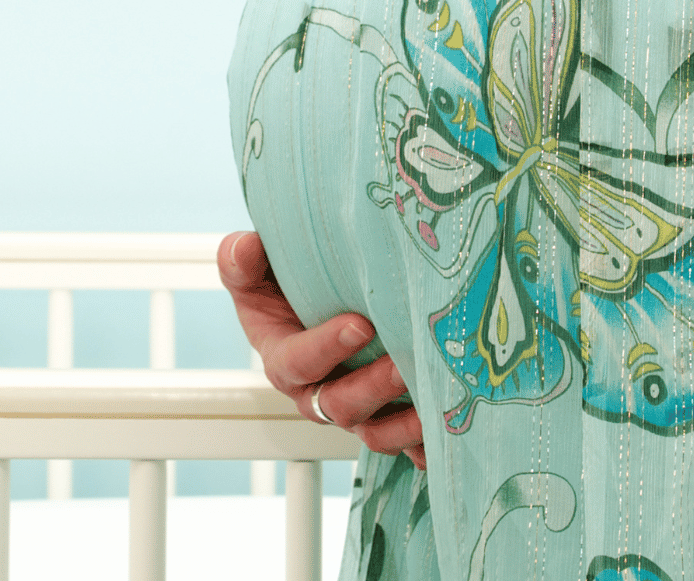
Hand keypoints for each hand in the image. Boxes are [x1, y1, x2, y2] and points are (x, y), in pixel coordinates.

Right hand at [216, 231, 425, 468]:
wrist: (309, 305)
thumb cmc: (279, 290)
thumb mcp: (253, 272)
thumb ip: (242, 262)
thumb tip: (245, 249)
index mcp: (282, 358)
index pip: (297, 363)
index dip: (325, 348)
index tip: (359, 325)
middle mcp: (316, 393)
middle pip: (339, 405)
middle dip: (372, 387)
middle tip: (402, 363)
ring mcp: (353, 410)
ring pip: (374, 432)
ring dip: (403, 422)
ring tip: (434, 399)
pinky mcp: (384, 419)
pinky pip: (404, 444)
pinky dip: (425, 445)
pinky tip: (451, 432)